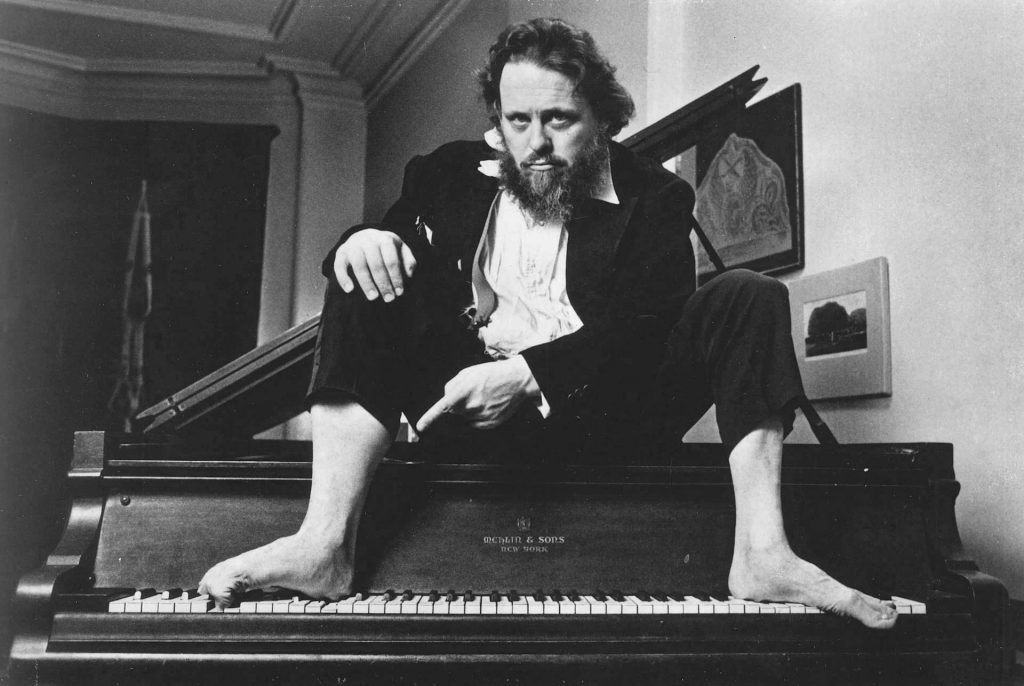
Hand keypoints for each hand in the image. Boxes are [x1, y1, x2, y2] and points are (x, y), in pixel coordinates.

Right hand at [333, 229, 416, 301]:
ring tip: (373, 297)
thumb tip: (409, 274)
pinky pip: (339, 265)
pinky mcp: (341, 252)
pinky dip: (343, 278)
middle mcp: (368, 240)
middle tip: (389, 299)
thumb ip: (408, 260)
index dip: (396, 277)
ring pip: (359, 265)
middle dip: (383, 283)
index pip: (391, 260)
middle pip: (376, 263)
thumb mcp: (400, 249)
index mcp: (384, 239)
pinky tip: (349, 290)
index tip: (399, 292)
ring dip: (366, 282)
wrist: (363, 236)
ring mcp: (353, 245)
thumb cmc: (385, 248)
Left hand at [416, 357, 540, 431]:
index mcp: (465, 390)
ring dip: (469, 410)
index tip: (421, 427)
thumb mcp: (468, 372)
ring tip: (483, 397)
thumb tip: (446, 397)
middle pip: (454, 411)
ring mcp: (482, 416)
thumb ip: (453, 385)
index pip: (443, 407)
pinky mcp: (491, 423)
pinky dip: (478, 416)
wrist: (517, 380)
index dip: (430, 417)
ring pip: (465, 417)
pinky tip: (488, 405)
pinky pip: (476, 423)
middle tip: (470, 394)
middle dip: (457, 404)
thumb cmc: (492, 373)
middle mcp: (472, 405)